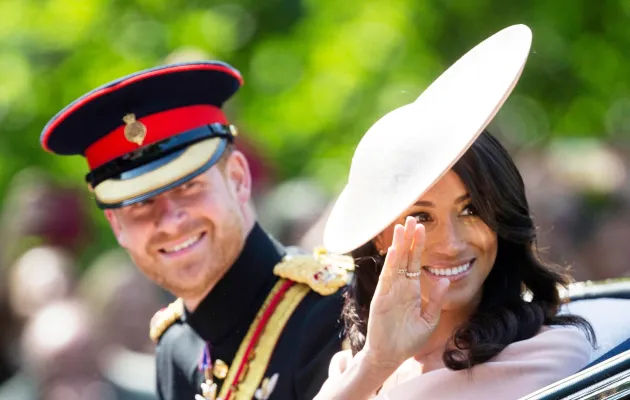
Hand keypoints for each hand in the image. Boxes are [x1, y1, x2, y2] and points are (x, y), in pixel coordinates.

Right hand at [363, 216, 449, 368]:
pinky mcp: (382, 298)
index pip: (414, 262)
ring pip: (395, 263)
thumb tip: (446, 278)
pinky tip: (394, 251)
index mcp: (412, 290)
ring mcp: (390, 291)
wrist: (391, 356)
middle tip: (411, 218)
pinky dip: (390, 264)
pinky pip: (387, 279)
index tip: (421, 227)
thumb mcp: (429, 320)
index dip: (418, 245)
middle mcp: (400, 286)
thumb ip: (436, 300)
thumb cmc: (409, 340)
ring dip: (398, 245)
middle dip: (408, 238)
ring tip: (400, 227)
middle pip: (404, 257)